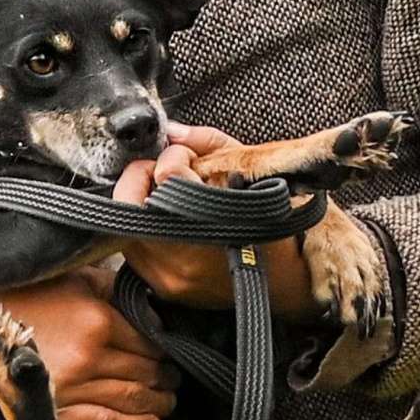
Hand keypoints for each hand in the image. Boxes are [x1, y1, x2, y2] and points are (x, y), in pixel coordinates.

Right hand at [0, 267, 180, 419]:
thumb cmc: (26, 293)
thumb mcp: (76, 277)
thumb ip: (116, 290)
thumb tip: (153, 307)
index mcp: (99, 321)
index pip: (152, 343)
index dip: (169, 350)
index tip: (175, 351)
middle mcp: (91, 357)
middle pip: (148, 373)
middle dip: (168, 377)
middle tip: (176, 376)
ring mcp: (74, 387)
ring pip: (133, 400)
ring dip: (159, 403)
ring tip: (169, 399)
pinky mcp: (57, 407)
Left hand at [113, 122, 318, 322]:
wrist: (291, 279)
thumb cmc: (276, 221)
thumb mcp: (251, 168)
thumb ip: (208, 143)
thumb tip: (171, 131)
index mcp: (212, 220)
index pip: (167, 176)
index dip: (173, 157)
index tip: (186, 157)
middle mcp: (183, 254)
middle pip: (130, 204)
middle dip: (141, 179)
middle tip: (161, 172)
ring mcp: (169, 276)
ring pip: (127, 226)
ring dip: (140, 204)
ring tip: (168, 196)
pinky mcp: (163, 288)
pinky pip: (135, 249)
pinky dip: (145, 228)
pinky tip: (168, 220)